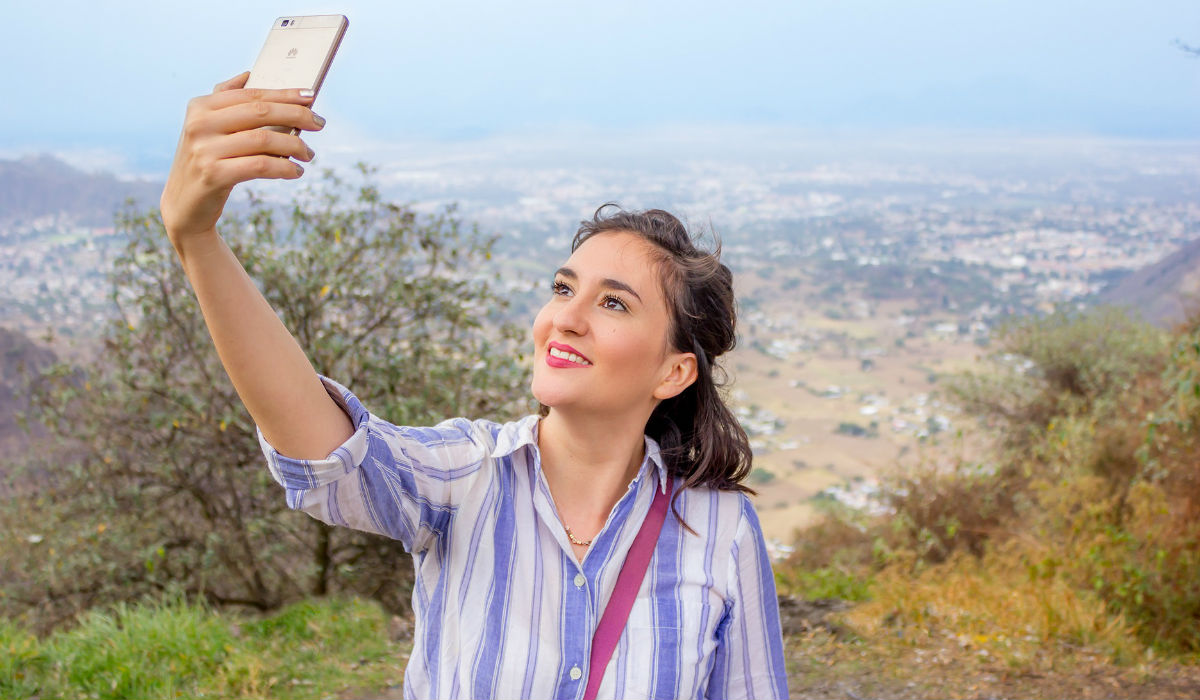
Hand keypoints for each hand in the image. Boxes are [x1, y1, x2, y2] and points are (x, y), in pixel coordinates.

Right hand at [160, 72, 326, 246]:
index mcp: (200, 106)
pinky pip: (259, 166)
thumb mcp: (207, 128)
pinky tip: (296, 171)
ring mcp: (204, 149)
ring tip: (309, 154)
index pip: (251, 94)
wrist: (183, 205)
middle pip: (260, 112)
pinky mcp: (213, 175)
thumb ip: (224, 100)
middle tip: (319, 123)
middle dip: (296, 115)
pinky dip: (283, 168)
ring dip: (294, 146)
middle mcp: (199, 124)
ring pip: (263, 140)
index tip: (311, 96)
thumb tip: (248, 74)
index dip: (284, 94)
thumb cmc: (205, 162)